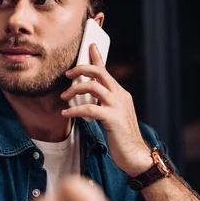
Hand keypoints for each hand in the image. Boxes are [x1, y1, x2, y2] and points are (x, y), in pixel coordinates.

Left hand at [60, 44, 152, 176]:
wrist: (135, 155)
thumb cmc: (122, 138)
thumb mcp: (114, 116)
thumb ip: (104, 104)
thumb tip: (88, 99)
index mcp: (121, 94)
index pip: (107, 71)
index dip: (97, 57)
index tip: (89, 45)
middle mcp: (120, 96)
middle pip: (100, 73)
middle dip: (81, 69)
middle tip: (67, 74)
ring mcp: (117, 106)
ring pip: (94, 86)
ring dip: (75, 89)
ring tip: (64, 97)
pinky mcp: (112, 118)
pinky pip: (89, 108)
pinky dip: (75, 109)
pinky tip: (66, 114)